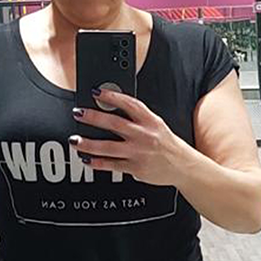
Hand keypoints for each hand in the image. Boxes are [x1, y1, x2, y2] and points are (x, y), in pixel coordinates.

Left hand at [70, 89, 188, 186]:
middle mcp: (144, 136)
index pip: (130, 104)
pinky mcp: (135, 169)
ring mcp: (138, 153)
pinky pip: (111, 165)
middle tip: (78, 113)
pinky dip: (97, 163)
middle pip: (115, 124)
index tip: (96, 92)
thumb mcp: (157, 125)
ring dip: (88, 143)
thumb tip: (112, 108)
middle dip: (93, 117)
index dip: (112, 96)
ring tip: (75, 140)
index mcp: (151, 121)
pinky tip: (86, 159)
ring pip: (108, 147)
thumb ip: (138, 118)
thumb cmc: (167, 145)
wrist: (184, 167)